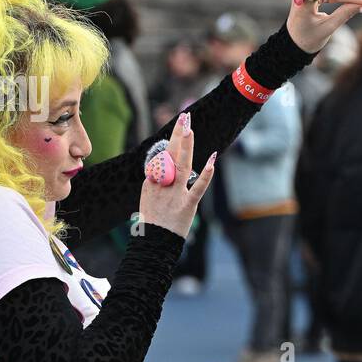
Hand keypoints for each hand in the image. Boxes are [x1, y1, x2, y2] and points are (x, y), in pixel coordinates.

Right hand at [138, 111, 216, 238]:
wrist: (153, 243)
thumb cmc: (154, 223)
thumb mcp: (149, 199)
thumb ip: (157, 182)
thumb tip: (163, 168)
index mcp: (151, 182)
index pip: (164, 157)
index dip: (174, 141)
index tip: (181, 126)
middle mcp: (162, 184)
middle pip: (171, 154)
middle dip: (178, 135)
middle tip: (184, 117)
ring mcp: (174, 194)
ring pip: (182, 165)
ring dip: (186, 145)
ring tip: (190, 128)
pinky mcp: (187, 205)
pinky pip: (197, 187)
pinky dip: (206, 174)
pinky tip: (213, 160)